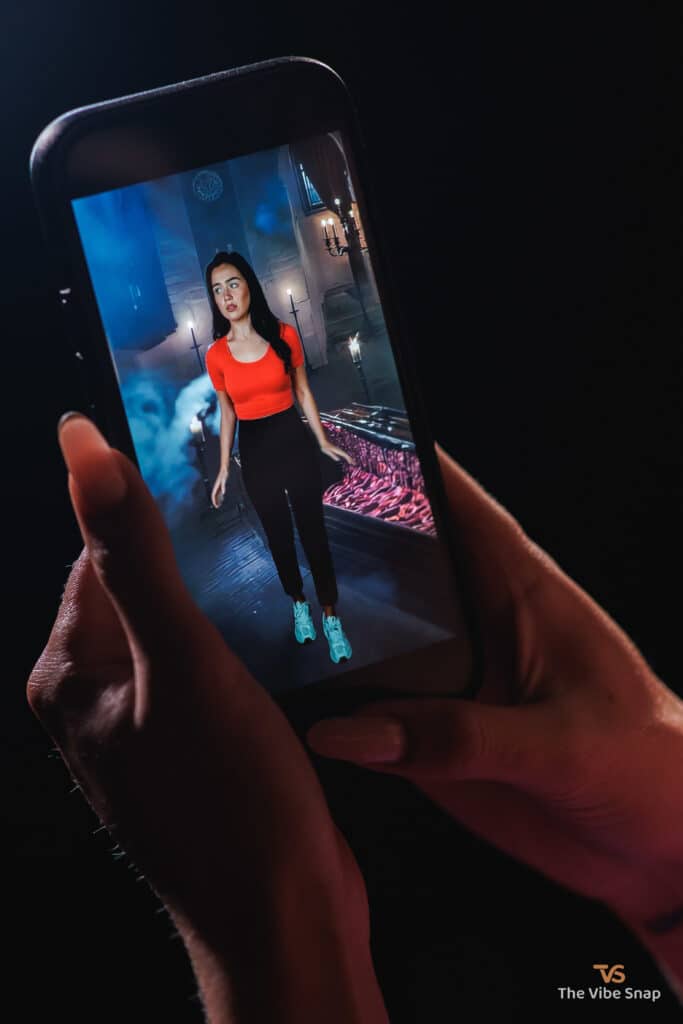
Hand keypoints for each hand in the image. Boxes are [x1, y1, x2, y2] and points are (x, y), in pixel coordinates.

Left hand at [27, 414, 387, 1023]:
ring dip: (225, 606)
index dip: (158, 518)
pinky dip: (240, 647)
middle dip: (199, 565)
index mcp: (70, 673)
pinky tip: (281, 642)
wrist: (283, 917)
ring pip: (181, 632)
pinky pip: (208, 672)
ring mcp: (145, 728)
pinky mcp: (192, 748)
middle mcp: (96, 699)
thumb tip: (82, 450)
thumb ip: (134, 556)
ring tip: (279, 589)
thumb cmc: (231, 799)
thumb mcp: (181, 663)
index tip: (224, 491)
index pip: (102, 557)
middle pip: (143, 592)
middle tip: (265, 541)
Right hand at [307, 442, 682, 930]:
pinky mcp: (431, 735)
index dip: (399, 458)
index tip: (336, 425)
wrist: (659, 841)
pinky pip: (365, 713)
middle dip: (330, 538)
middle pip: (390, 561)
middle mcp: (471, 624)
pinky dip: (325, 706)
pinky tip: (282, 702)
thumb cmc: (645, 762)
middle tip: (259, 523)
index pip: (454, 502)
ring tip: (250, 610)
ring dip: (317, 625)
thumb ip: (461, 738)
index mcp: (518, 590)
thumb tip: (350, 729)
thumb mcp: (562, 745)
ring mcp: (447, 678)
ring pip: (367, 636)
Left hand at [320, 442, 355, 465]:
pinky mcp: (338, 451)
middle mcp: (340, 450)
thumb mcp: (328, 452)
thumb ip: (333, 455)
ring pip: (346, 455)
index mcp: (338, 451)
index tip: (352, 463)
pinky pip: (344, 454)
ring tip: (352, 462)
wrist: (324, 441)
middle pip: (347, 455)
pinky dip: (347, 457)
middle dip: (351, 459)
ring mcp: (339, 450)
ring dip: (349, 458)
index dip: (349, 459)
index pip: (345, 455)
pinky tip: (347, 459)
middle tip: (355, 464)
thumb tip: (338, 460)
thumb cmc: (325, 446)